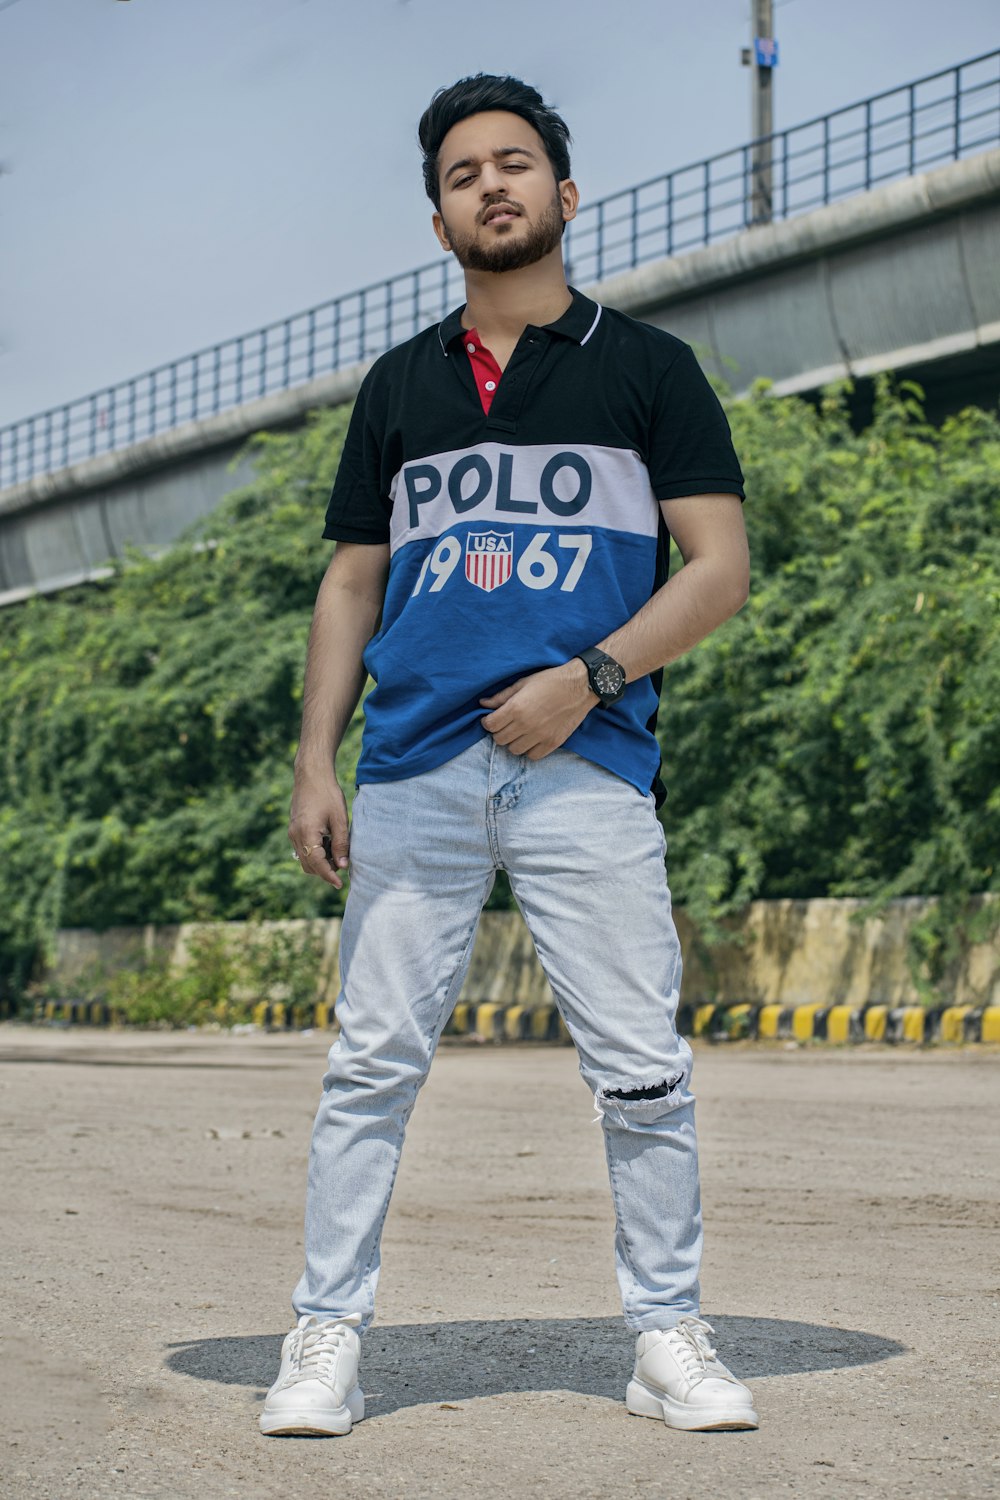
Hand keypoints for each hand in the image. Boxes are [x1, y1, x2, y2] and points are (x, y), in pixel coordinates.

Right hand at [288, 771, 350, 888]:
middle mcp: (295, 835)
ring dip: (320, 862)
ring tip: (337, 850)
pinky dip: (315, 852)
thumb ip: (341, 844)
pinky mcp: (294, 829)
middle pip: (308, 865)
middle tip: (343, 862)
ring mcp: (292, 832)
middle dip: (325, 870)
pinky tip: (328, 842)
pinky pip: (302, 849)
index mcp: (306, 833)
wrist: (312, 775)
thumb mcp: (339, 820)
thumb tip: (343, 865)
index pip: (317, 864)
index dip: (329, 876)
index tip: (340, 885)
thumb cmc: (328, 794)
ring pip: (304, 859)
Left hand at [480, 661, 598, 758]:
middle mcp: (526, 725)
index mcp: (516, 708)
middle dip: (499, 732)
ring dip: (513, 742)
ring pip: (514, 750)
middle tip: (506, 724)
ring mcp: (540, 736)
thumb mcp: (523, 683)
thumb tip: (483, 703)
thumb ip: (501, 696)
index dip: (488, 722)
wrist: (580, 686)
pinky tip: (532, 739)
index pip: (490, 725)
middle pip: (500, 740)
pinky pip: (532, 756)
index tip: (491, 719)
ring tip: (520, 732)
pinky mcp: (553, 743)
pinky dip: (529, 750)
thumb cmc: (550, 681)